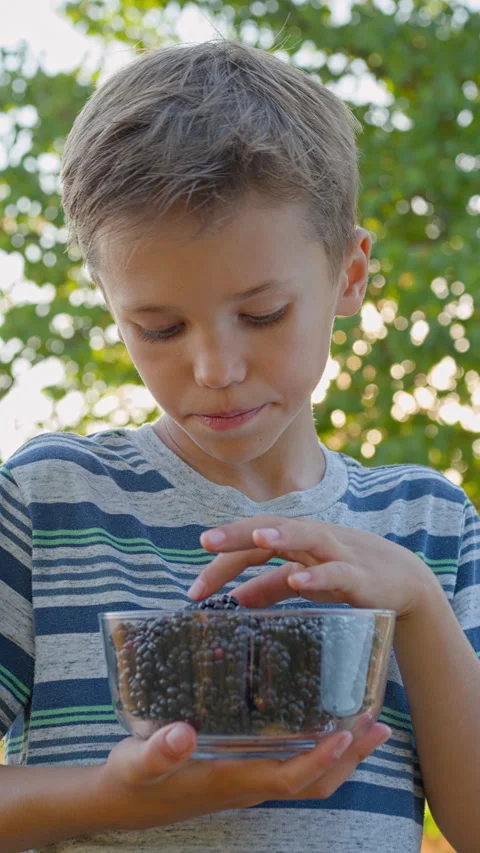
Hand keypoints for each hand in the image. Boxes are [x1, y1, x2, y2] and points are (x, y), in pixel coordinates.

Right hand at [96, 718, 391, 829]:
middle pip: (314, 783)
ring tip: (365, 724)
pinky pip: (292, 768)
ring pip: (308, 778)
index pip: (289, 778)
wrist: (120, 801)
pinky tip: (317, 723)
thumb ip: (158, 751)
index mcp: (232, 781)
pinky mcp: (242, 774)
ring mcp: (248, 782)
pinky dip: (316, 751)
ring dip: (341, 756)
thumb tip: (182, 735)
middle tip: (378, 725)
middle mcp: (249, 786)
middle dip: (350, 759)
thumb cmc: (131, 780)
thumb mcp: (136, 761)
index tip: (346, 734)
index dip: (320, 760)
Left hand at [189, 515, 435, 618]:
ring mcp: (337, 553)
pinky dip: (318, 574)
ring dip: (283, 535)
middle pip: (271, 528)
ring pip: (307, 536)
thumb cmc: (344, 575)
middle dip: (239, 533)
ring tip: (258, 538)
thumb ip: (270, 586)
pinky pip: (337, 571)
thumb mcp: (302, 580)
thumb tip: (234, 599)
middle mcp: (311, 538)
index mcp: (294, 539)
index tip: (194, 589)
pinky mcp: (359, 575)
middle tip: (206, 541)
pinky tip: (301, 578)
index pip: (250, 541)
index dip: (222, 560)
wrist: (402, 580)